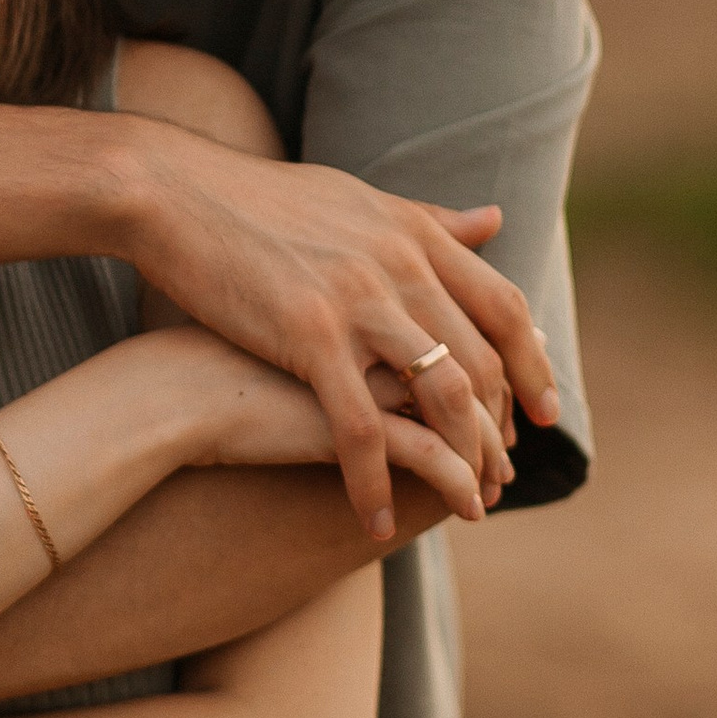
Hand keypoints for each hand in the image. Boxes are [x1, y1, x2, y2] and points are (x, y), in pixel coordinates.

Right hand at [121, 132, 554, 541]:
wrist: (172, 195)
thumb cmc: (253, 202)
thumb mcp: (355, 199)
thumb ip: (427, 220)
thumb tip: (494, 219)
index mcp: (413, 233)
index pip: (502, 305)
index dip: (531, 363)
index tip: (544, 411)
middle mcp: (400, 263)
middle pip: (481, 359)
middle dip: (502, 427)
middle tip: (506, 475)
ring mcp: (359, 300)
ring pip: (441, 397)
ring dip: (461, 462)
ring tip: (467, 508)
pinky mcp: (311, 337)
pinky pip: (362, 431)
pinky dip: (375, 484)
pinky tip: (374, 522)